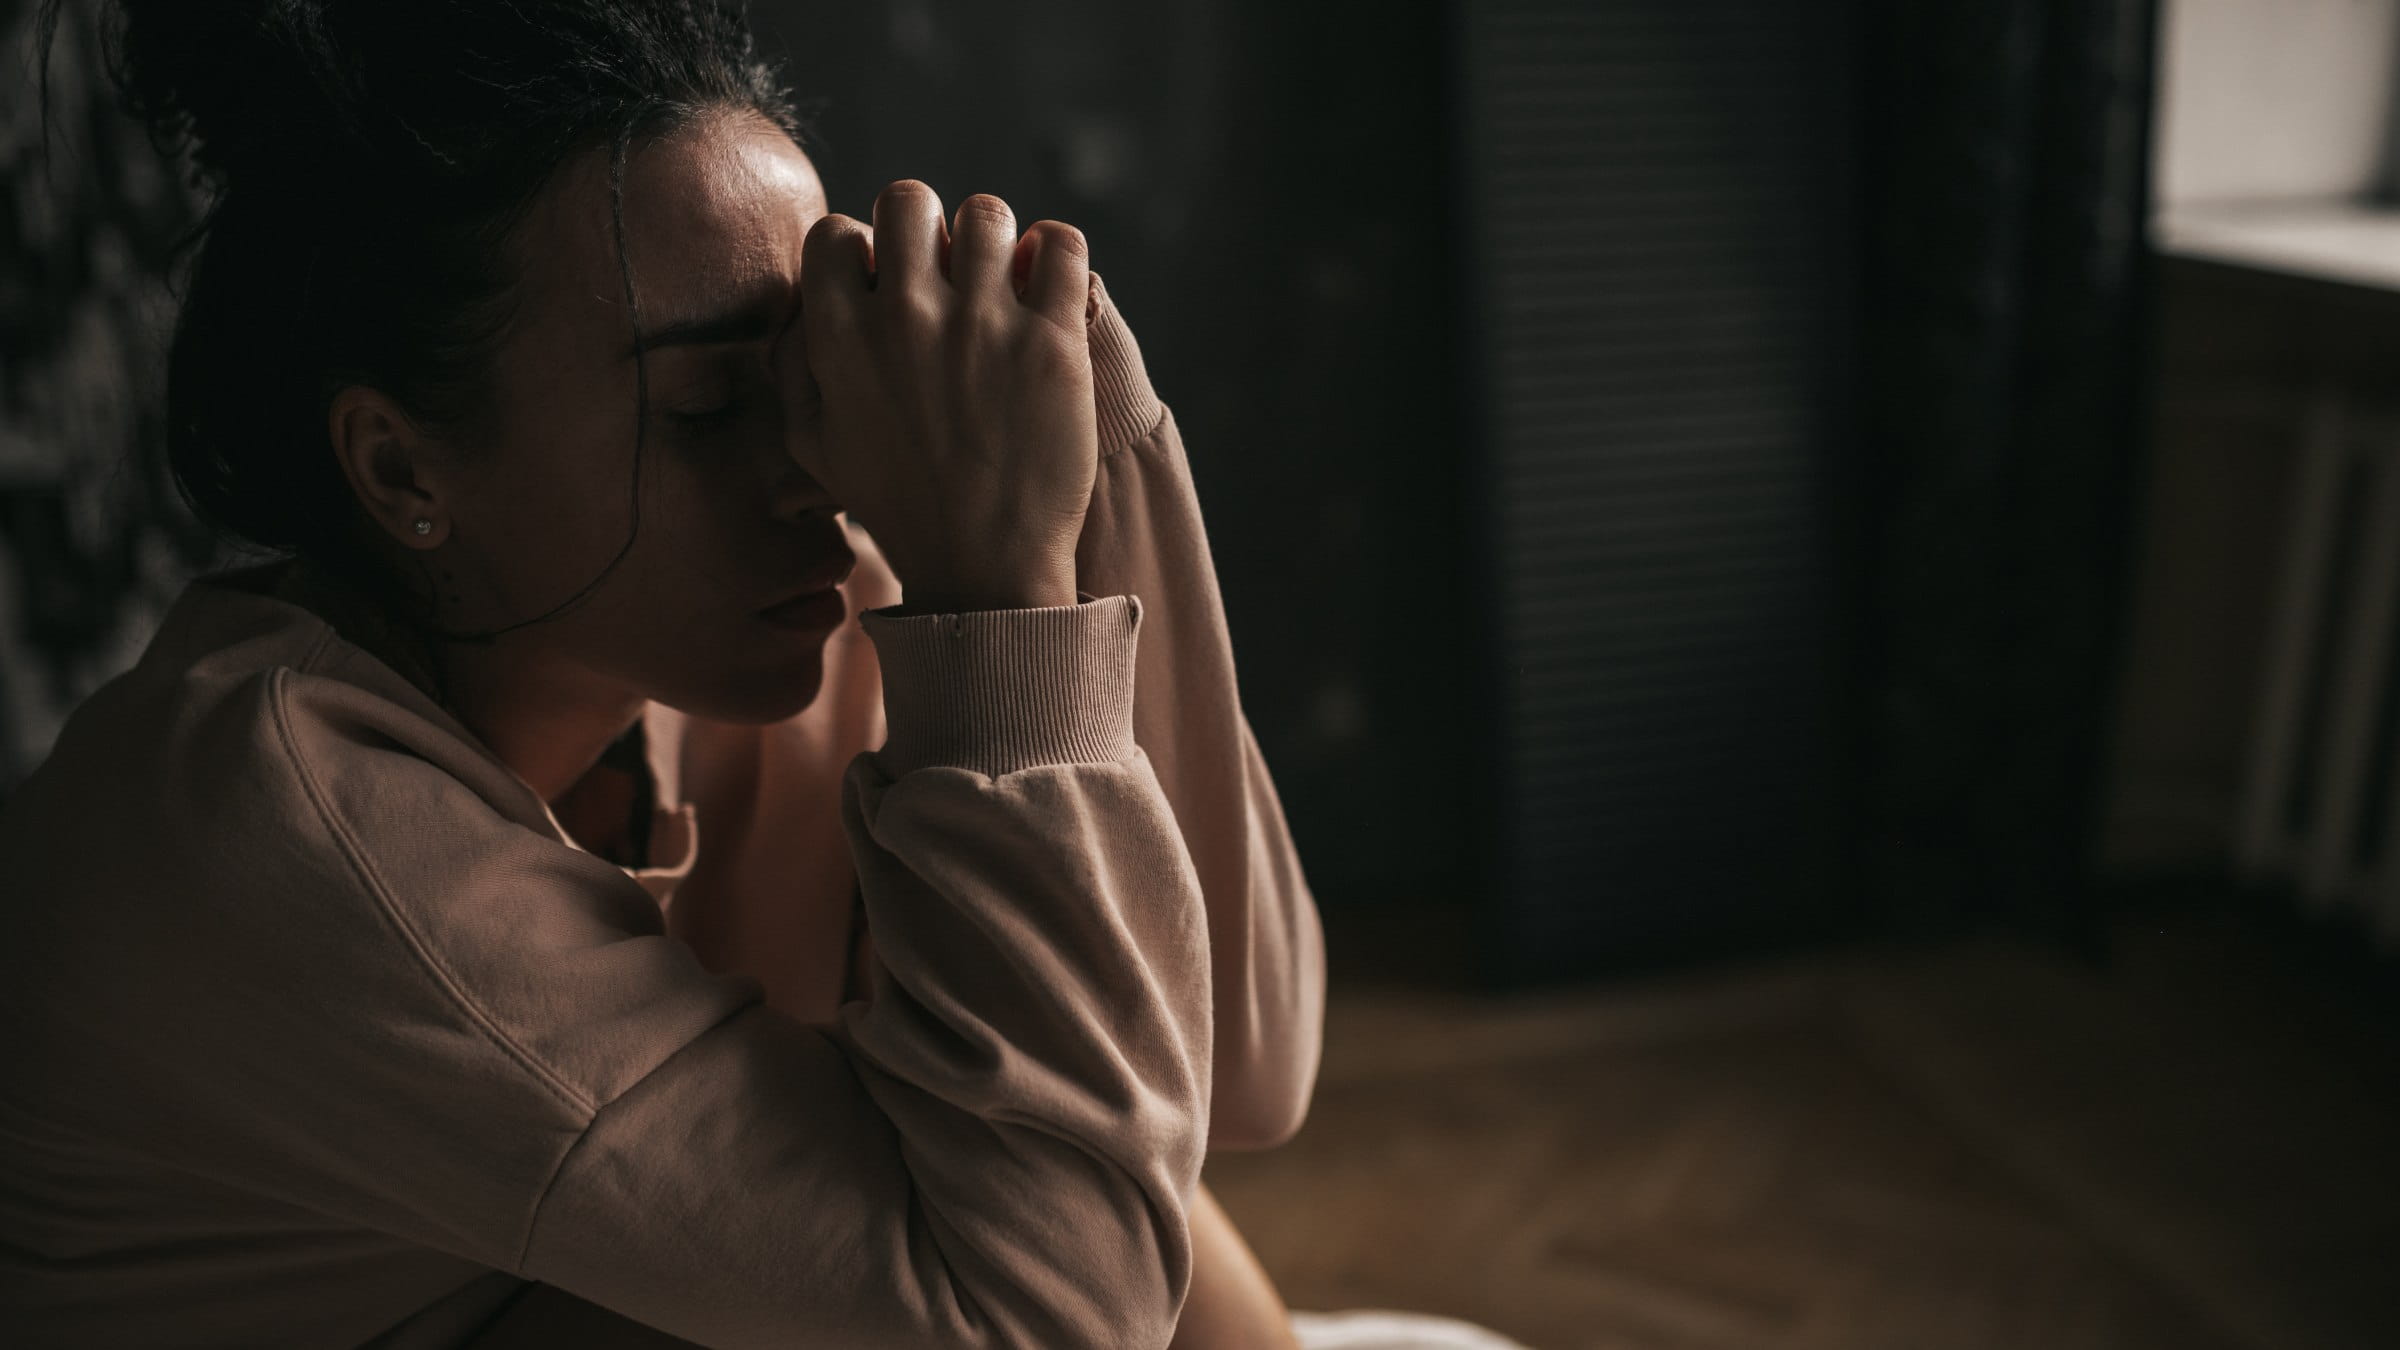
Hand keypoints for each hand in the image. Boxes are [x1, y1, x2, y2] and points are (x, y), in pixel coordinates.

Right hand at [786, 180, 1097, 611]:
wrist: (985, 567)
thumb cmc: (899, 507)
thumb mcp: (815, 445)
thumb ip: (796, 366)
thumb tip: (803, 304)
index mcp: (841, 338)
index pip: (836, 232)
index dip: (863, 251)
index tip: (886, 288)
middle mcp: (907, 317)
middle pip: (910, 199)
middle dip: (928, 230)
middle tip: (947, 278)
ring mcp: (984, 324)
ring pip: (989, 214)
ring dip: (996, 243)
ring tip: (1004, 286)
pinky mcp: (1053, 340)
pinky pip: (1061, 245)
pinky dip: (1056, 255)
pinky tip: (1048, 289)